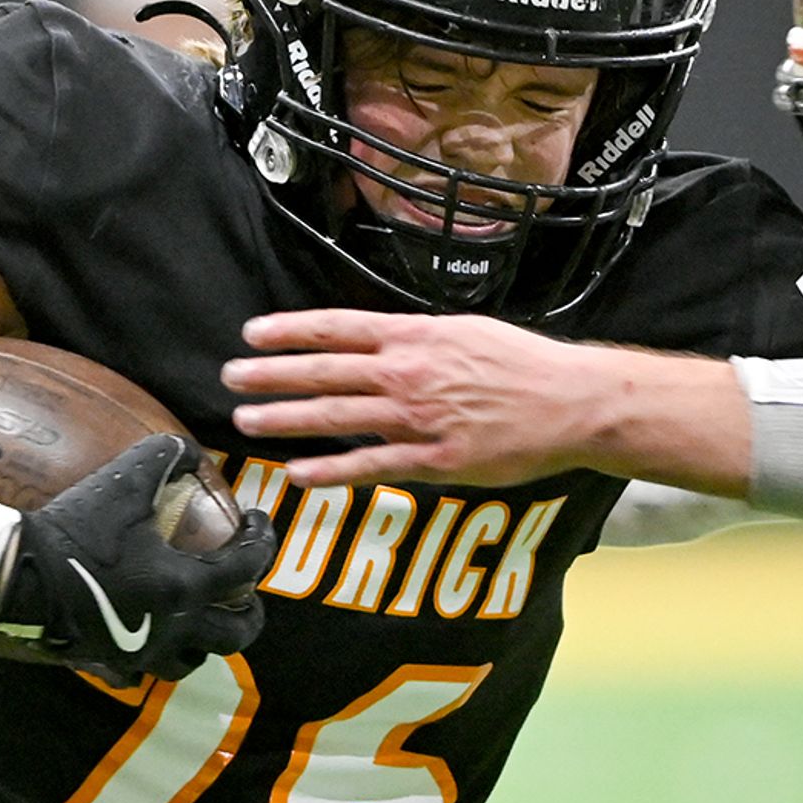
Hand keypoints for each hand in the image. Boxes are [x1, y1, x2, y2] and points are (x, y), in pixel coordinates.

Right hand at [0, 437, 276, 680]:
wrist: (15, 578)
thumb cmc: (74, 531)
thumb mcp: (124, 482)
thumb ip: (165, 456)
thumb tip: (191, 450)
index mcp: (184, 587)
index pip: (248, 568)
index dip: (262, 540)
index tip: (255, 521)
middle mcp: (171, 629)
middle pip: (234, 636)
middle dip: (249, 614)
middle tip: (246, 592)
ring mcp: (137, 653)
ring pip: (189, 662)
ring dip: (204, 642)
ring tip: (198, 619)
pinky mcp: (103, 663)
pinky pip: (135, 674)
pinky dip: (147, 659)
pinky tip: (141, 643)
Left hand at [226, 309, 618, 488]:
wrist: (572, 402)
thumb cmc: (524, 364)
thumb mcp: (465, 331)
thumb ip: (417, 338)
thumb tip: (379, 341)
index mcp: (415, 336)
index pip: (337, 329)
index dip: (290, 332)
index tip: (252, 334)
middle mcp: (408, 373)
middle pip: (324, 372)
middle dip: (271, 375)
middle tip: (230, 378)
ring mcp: (418, 419)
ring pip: (336, 418)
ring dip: (285, 419)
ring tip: (246, 421)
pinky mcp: (435, 461)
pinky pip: (371, 466)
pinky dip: (331, 471)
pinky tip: (297, 473)